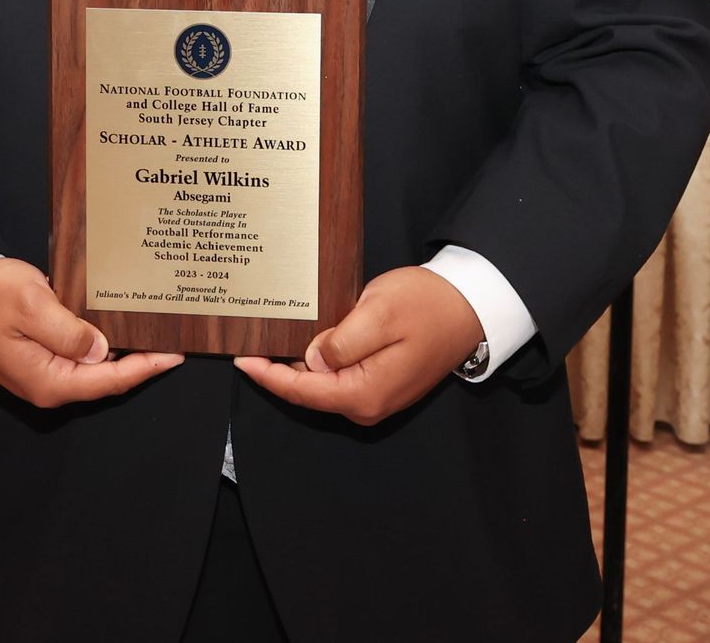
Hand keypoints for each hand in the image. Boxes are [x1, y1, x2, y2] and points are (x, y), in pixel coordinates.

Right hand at [0, 257, 182, 408]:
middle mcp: (49, 385)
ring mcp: (44, 374)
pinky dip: (102, 342)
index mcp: (48, 381)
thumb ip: (67, 331)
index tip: (175, 353)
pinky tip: (118, 323)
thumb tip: (100, 348)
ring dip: (122, 350)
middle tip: (172, 337)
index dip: (146, 367)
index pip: (109, 381)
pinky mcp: (41, 358)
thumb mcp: (30, 305)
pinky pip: (80, 355)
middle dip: (141, 361)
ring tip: (153, 330)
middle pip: (106, 379)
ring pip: (95, 367)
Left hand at [233, 266, 483, 426]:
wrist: (468, 307)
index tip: (240, 359)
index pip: (302, 391)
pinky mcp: (380, 381)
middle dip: (276, 371)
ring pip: (321, 384)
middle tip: (247, 343)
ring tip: (266, 340)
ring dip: (295, 365)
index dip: (267, 376)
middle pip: (308, 392)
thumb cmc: (427, 306)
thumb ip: (342, 342)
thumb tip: (313, 359)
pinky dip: (316, 361)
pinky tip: (301, 340)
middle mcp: (368, 404)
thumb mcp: (378, 315)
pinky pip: (337, 377)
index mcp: (365, 394)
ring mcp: (375, 395)